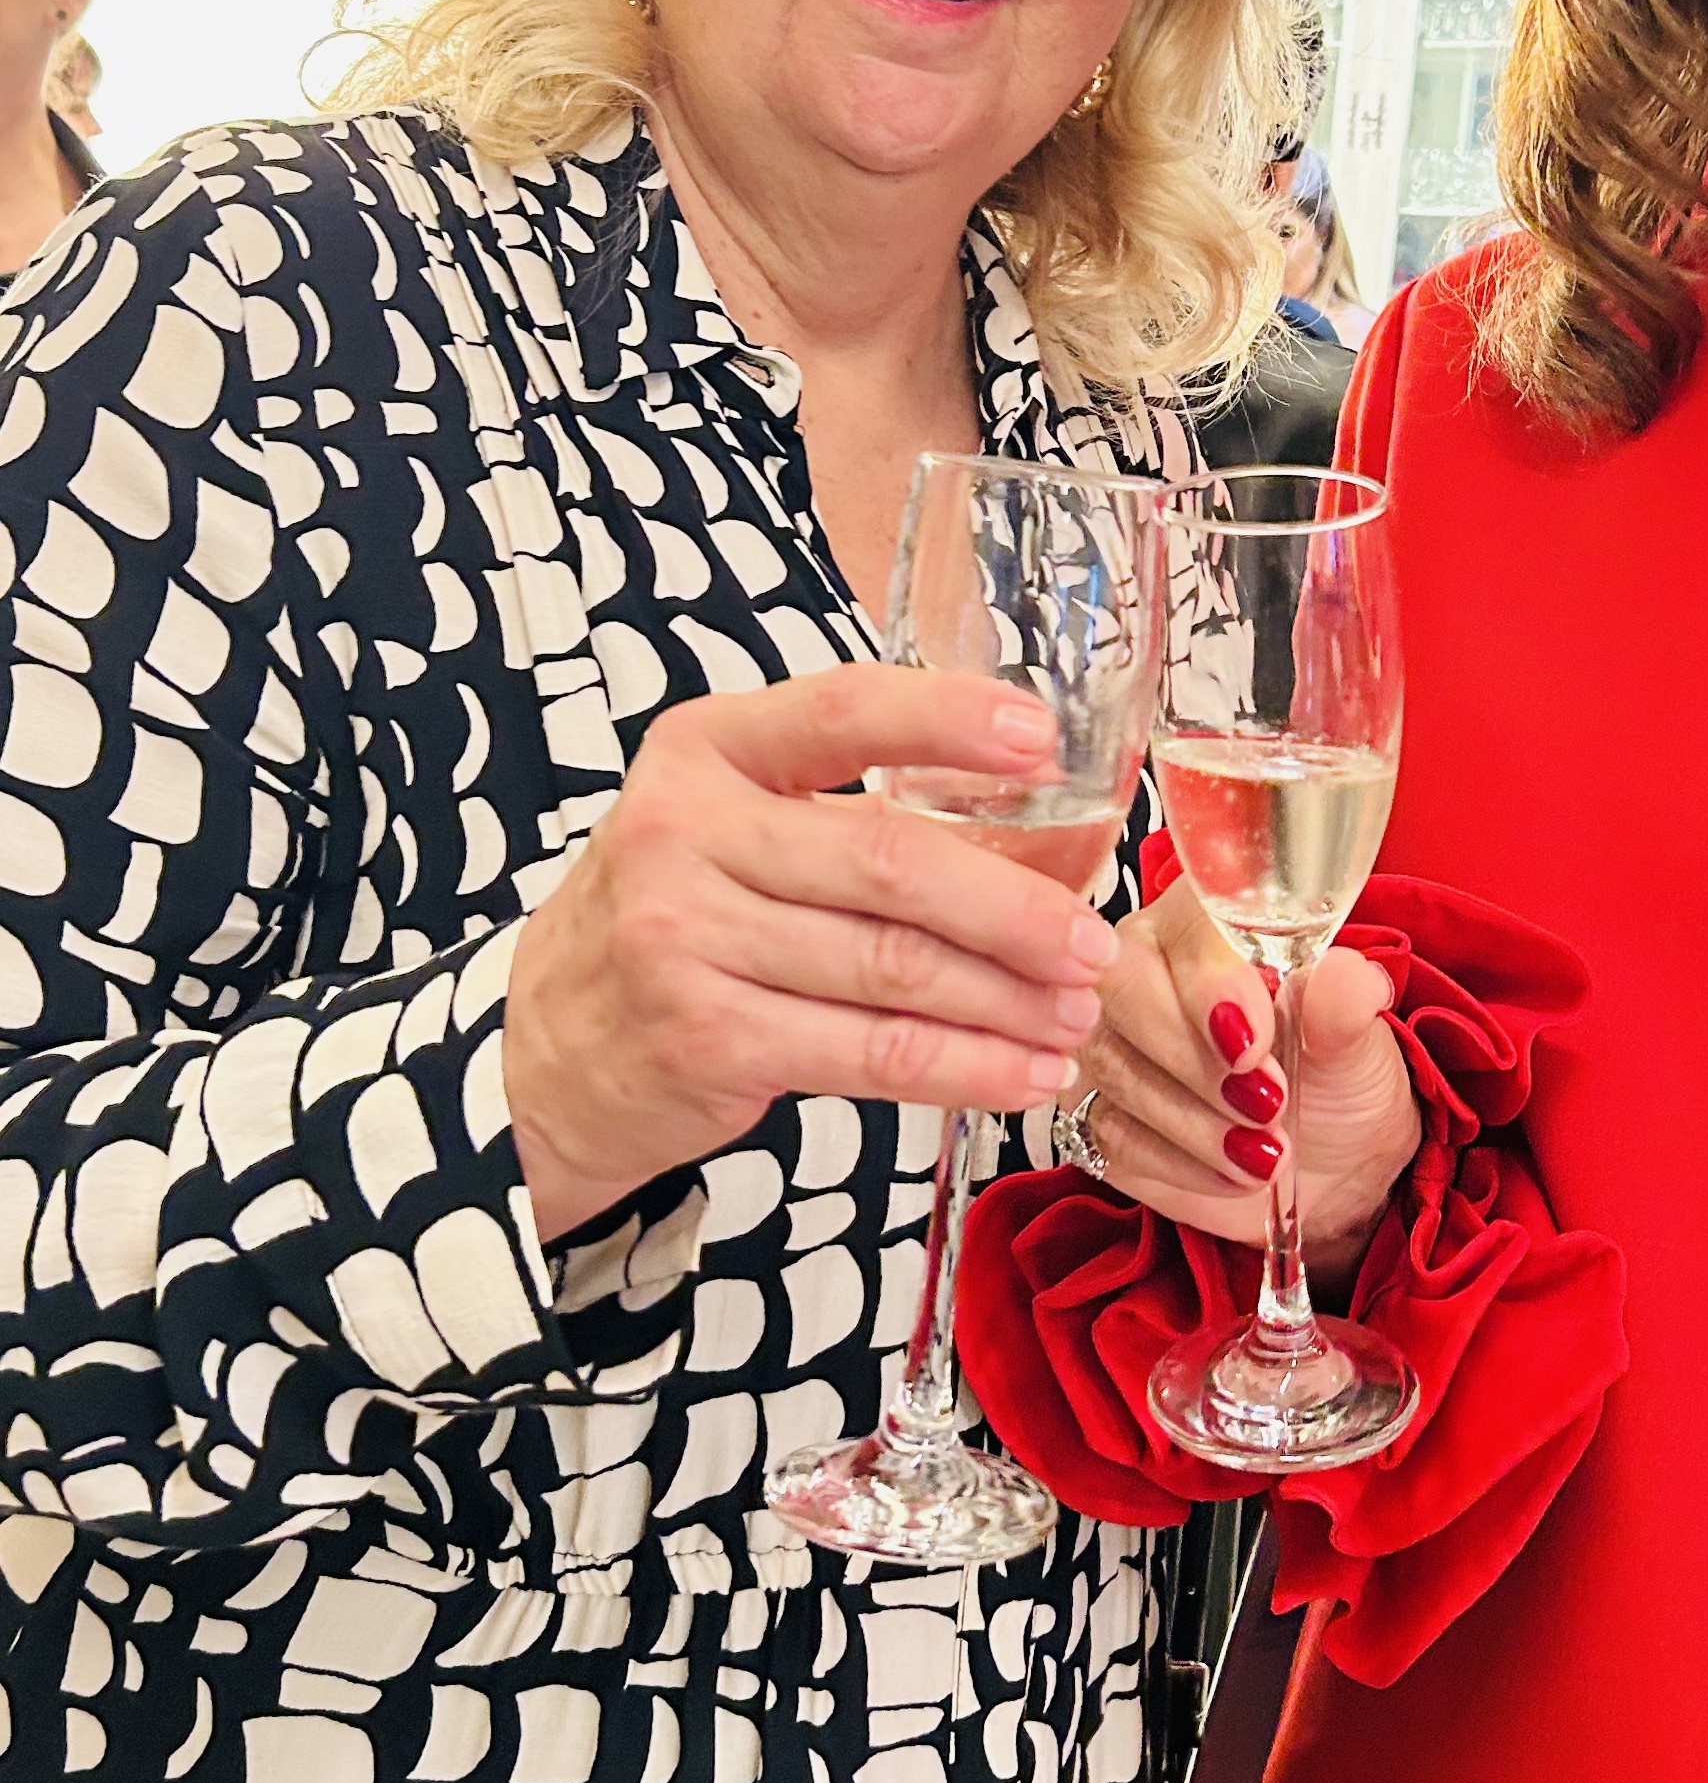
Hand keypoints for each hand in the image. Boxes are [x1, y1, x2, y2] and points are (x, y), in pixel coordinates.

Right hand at [503, 671, 1116, 1239]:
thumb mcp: (720, 826)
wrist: (538, 1054)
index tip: (1045, 741)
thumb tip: (1034, 839)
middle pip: (891, 861)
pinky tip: (1027, 1071)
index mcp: (704, 750)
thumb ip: (839, 812)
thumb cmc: (670, 922)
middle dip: (1016, 909)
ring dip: (1008, 999)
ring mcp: (687, 940)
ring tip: (1077, 1015)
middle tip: (1094, 942)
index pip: (842, 711)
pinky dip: (968, 1068)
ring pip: (895, 968)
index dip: (949, 720)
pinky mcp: (707, 1040)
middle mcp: (685, 832)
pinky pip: (874, 1054)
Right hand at [1073, 882, 1419, 1279]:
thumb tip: (1345, 980)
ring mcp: (1110, 1038)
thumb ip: (1346, 1006)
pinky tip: (1234, 1173)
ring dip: (1194, 1122)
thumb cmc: (1337, 1080)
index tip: (1256, 1047)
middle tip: (1267, 1106)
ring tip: (1266, 1153)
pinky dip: (1179, 1162)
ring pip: (1114, 1067)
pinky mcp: (1096, 1111)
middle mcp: (1143, 964)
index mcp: (1210, 922)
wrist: (1328, 1164)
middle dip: (1193, 1060)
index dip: (1211, 985)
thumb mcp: (1359, 1046)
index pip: (1186, 927)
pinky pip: (1110, 1133)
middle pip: (1121, 988)